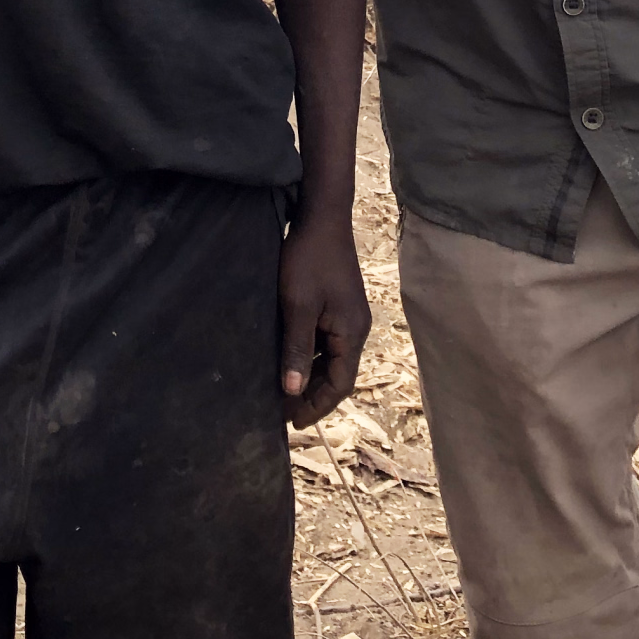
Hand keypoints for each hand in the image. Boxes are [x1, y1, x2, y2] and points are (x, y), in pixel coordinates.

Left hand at [279, 211, 370, 428]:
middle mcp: (356, 328)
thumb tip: (292, 391)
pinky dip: (310, 356)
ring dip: (310, 376)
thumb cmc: (309, 259)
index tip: (293, 422)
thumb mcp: (298, 306)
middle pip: (337, 374)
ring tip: (282, 390)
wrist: (322, 216)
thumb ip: (296, 348)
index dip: (317, 406)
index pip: (340, 384)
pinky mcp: (339, 306)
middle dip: (312, 395)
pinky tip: (289, 358)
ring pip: (330, 358)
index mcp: (352, 333)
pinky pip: (327, 342)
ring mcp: (348, 316)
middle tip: (282, 411)